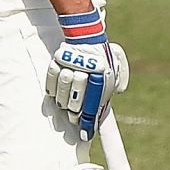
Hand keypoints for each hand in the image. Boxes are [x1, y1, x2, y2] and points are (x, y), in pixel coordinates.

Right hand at [44, 9, 129, 138]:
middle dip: (75, 110)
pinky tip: (56, 93)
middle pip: (77, 96)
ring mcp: (71, 63)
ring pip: (64, 87)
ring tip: (66, 104)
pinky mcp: (58, 59)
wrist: (88, 34)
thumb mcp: (117, 69)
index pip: (96, 101)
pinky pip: (51, 77)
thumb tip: (114, 98)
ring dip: (64, 100)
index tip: (86, 135)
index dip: (90, 120)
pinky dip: (52, 88)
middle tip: (75, 115)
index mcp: (105, 73)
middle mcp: (88, 68)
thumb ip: (118, 83)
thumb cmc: (103, 57)